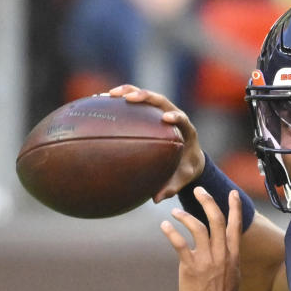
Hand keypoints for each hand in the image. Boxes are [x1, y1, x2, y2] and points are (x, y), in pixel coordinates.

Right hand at [108, 84, 205, 202]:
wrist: (189, 158)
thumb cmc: (186, 169)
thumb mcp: (183, 179)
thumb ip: (172, 187)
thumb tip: (156, 199)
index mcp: (187, 130)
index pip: (182, 118)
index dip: (175, 116)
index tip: (166, 118)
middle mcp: (174, 115)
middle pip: (161, 100)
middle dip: (145, 96)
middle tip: (129, 99)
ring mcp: (161, 111)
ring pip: (146, 96)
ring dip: (128, 92)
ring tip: (109, 95)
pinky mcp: (150, 113)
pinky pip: (135, 103)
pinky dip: (119, 101)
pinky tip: (100, 102)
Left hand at [160, 188, 241, 290]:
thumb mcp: (233, 274)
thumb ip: (228, 258)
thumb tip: (225, 248)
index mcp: (232, 255)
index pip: (235, 225)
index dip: (235, 207)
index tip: (232, 193)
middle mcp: (221, 253)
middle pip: (216, 219)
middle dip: (208, 201)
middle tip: (199, 190)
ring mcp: (206, 259)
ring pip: (198, 227)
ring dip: (185, 216)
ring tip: (175, 212)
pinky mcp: (190, 267)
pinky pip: (180, 243)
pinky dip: (171, 232)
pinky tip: (165, 225)